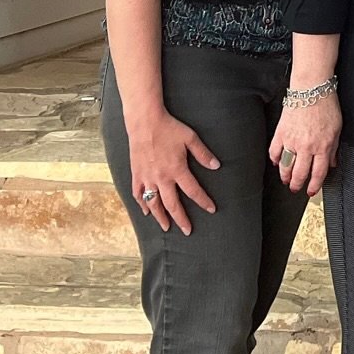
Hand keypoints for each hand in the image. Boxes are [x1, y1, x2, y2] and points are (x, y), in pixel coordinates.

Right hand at [127, 110, 219, 235]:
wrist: (145, 123)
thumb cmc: (169, 128)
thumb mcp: (190, 138)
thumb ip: (203, 154)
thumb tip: (216, 166)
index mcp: (177, 169)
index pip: (193, 190)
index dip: (203, 201)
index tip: (211, 209)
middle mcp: (162, 178)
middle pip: (172, 204)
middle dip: (181, 219)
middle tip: (187, 230)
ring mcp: (147, 178)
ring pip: (154, 204)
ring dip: (161, 217)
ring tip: (167, 227)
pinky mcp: (136, 175)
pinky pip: (138, 195)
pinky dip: (143, 205)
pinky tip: (147, 211)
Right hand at [269, 90, 341, 196]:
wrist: (312, 88)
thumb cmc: (326, 105)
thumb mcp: (337, 128)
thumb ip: (334, 149)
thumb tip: (332, 163)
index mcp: (323, 146)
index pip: (318, 173)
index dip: (314, 185)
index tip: (311, 191)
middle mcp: (307, 146)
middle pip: (299, 174)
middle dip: (297, 185)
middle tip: (295, 188)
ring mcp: (292, 141)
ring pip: (285, 166)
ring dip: (285, 176)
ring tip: (286, 179)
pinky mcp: (281, 133)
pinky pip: (274, 152)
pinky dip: (274, 160)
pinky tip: (277, 162)